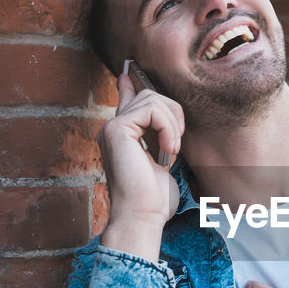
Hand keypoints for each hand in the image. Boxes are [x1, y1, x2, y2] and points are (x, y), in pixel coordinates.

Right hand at [98, 72, 183, 259]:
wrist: (142, 216)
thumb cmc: (153, 199)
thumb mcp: (162, 161)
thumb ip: (161, 138)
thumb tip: (168, 118)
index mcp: (123, 136)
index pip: (125, 100)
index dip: (130, 84)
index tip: (129, 71)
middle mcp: (113, 129)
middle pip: (149, 95)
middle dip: (173, 113)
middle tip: (176, 144)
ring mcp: (112, 128)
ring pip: (153, 99)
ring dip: (172, 123)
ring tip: (171, 150)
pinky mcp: (118, 129)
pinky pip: (152, 109)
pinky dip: (168, 128)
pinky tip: (167, 150)